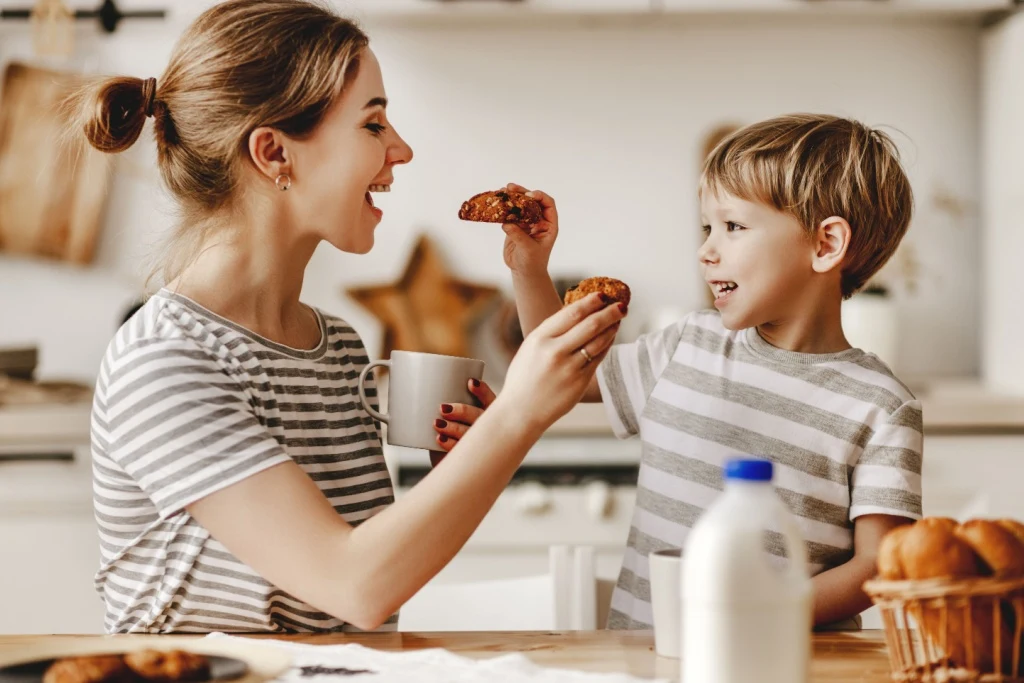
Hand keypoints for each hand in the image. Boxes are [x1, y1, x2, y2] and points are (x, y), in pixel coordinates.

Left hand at [429, 380, 497, 463]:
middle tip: (443, 408)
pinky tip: (439, 439)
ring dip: (453, 428)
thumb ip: (450, 410)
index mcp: (489, 414)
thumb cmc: (455, 437)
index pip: (489, 399)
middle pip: (478, 416)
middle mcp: (488, 428)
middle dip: (461, 411)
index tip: (470, 382)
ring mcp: (479, 444)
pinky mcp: (469, 457)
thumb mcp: (456, 420)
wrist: (456, 467)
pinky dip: (449, 444)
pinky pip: (461, 450)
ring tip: (437, 423)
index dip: (482, 391)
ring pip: (469, 433)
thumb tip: (426, 394)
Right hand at [496, 292, 625, 435]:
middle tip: (621, 304)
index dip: (590, 302)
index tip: (601, 295)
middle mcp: (554, 351)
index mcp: (539, 338)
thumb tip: (576, 313)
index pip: (571, 313)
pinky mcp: (579, 382)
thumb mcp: (530, 348)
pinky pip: (598, 358)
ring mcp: (569, 368)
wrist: (520, 412)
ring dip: (612, 327)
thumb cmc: (524, 378)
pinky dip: (607, 345)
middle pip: (590, 324)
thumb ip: (551, 332)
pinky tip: (611, 337)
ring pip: (598, 341)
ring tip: (619, 318)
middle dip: (609, 311)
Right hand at [501, 183, 557, 276]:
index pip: (548, 204)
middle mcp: (539, 220)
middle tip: (510, 187)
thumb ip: (519, 236)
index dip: (539, 197)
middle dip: (522, 193)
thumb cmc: (532, 262)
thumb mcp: (528, 249)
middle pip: (532, 201)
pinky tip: (496, 202)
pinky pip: (509, 214)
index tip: (529, 195)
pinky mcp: (514, 226)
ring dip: (511, 197)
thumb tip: (507, 224)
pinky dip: (503, 208)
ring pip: (520, 205)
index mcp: (549, 224)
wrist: (524, 271)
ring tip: (501, 191)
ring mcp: (526, 222)